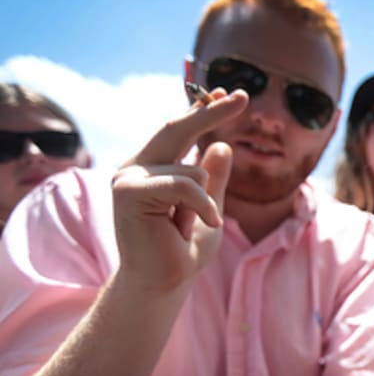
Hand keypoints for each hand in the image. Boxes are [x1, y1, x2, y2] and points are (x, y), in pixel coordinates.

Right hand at [112, 89, 247, 292]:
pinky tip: (207, 223)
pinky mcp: (128, 190)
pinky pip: (184, 184)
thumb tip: (221, 145)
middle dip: (210, 112)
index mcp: (153, 168)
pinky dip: (202, 205)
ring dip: (204, 200)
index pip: (179, 132)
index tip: (225, 92)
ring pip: (191, 168)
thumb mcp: (210, 208)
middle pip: (176, 129)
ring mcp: (128, 177)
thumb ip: (214, 179)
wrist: (164, 284)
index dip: (201, 110)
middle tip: (243, 96)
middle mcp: (136, 167)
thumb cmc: (183, 252)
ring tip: (187, 226)